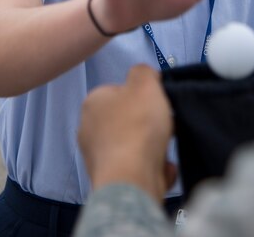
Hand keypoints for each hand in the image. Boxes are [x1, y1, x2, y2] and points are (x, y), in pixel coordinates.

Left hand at [78, 65, 175, 201]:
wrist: (131, 179)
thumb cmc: (137, 126)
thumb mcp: (145, 83)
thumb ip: (143, 72)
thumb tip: (145, 76)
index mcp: (92, 102)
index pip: (118, 91)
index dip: (141, 95)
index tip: (157, 101)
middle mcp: (88, 129)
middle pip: (127, 119)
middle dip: (148, 123)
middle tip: (165, 125)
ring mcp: (97, 158)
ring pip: (133, 146)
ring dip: (153, 147)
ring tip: (164, 149)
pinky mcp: (110, 181)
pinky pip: (137, 169)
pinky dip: (152, 168)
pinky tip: (162, 168)